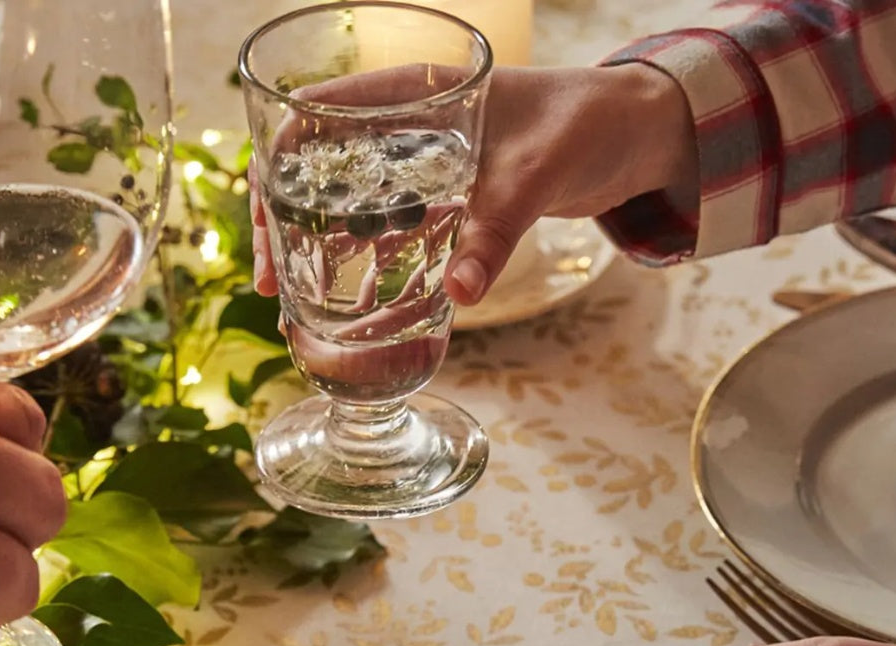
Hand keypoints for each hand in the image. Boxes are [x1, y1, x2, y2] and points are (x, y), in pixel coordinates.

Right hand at [250, 63, 696, 302]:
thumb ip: (496, 232)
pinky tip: (351, 303)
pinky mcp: (445, 200)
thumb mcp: (537, 175)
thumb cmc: (585, 125)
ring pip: (348, 204)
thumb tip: (458, 294)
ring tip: (295, 302)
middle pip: (318, 169)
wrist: (632, 135)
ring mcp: (422, 166)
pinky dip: (366, 263)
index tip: (263, 218)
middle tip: (272, 282)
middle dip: (284, 223)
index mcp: (413, 92)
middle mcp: (405, 127)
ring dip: (318, 250)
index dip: (277, 163)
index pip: (316, 115)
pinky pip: (390, 231)